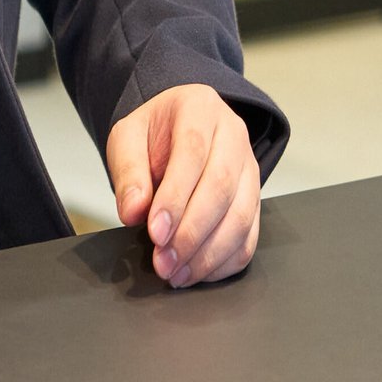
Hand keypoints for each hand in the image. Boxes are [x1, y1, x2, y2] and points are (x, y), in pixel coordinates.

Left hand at [104, 83, 260, 288]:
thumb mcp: (127, 138)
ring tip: (176, 273)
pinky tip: (196, 272)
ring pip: (240, 216)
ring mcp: (249, 168)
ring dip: (208, 253)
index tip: (155, 232)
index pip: (193, 152)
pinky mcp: (254, 199)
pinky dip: (224, 261)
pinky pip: (249, 236)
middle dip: (191, 232)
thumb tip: (134, 211)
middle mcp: (233, 134)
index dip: (175, 197)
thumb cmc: (154, 134)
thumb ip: (128, 171)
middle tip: (164, 262)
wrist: (177, 129)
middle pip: (222, 187)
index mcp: (200, 108)